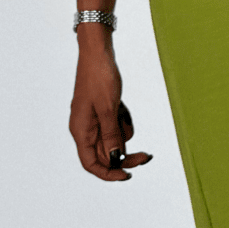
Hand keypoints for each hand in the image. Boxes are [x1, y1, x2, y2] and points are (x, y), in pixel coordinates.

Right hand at [70, 46, 152, 181]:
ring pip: (114, 139)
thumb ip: (111, 135)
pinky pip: (116, 124)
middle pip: (105, 154)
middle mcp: (85, 129)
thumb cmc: (99, 77)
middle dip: (125, 154)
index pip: (91, 163)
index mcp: (80, 130)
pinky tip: (122, 104)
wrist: (98, 52)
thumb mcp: (108, 108)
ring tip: (122, 109)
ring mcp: (93, 120)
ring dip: (124, 130)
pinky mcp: (102, 112)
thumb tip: (115, 159)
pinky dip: (123, 118)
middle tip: (147, 156)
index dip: (108, 173)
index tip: (127, 175)